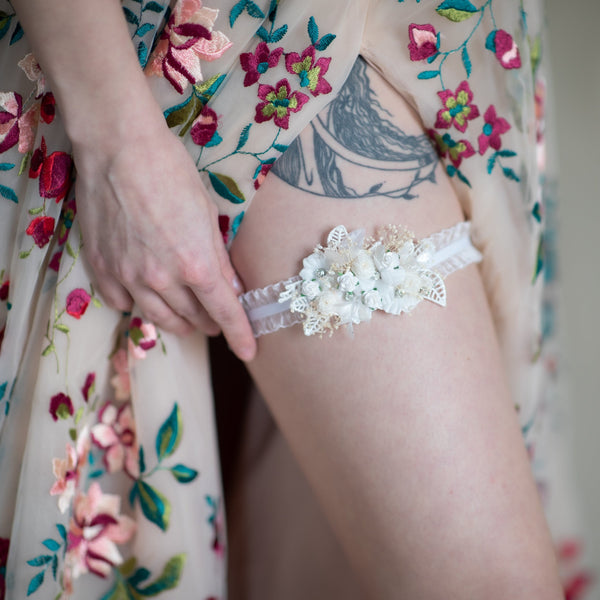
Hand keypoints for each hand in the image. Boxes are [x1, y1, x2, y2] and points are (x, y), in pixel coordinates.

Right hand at [73, 120, 256, 361]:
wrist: (119, 147)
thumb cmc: (172, 173)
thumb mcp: (208, 214)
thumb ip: (219, 258)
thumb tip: (232, 288)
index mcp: (195, 265)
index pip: (224, 312)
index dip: (240, 334)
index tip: (249, 351)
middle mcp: (161, 278)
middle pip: (192, 318)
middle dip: (210, 324)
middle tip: (217, 321)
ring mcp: (127, 276)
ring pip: (158, 317)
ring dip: (179, 323)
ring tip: (189, 321)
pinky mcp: (102, 267)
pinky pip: (122, 303)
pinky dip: (139, 307)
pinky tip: (147, 300)